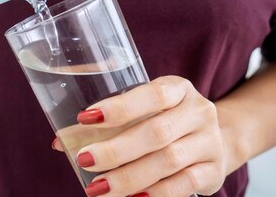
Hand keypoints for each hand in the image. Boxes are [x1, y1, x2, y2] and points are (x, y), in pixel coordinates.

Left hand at [53, 76, 228, 196]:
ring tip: (97, 188)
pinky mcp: (213, 171)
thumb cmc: (163, 120)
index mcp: (178, 88)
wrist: (214, 138)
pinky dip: (155, 194)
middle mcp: (198, 112)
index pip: (152, 95)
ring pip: (168, 161)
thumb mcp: (141, 112)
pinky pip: (183, 185)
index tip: (85, 118)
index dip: (119, 108)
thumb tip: (61, 141)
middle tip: (84, 160)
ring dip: (128, 177)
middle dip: (116, 150)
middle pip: (156, 133)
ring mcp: (209, 142)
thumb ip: (103, 125)